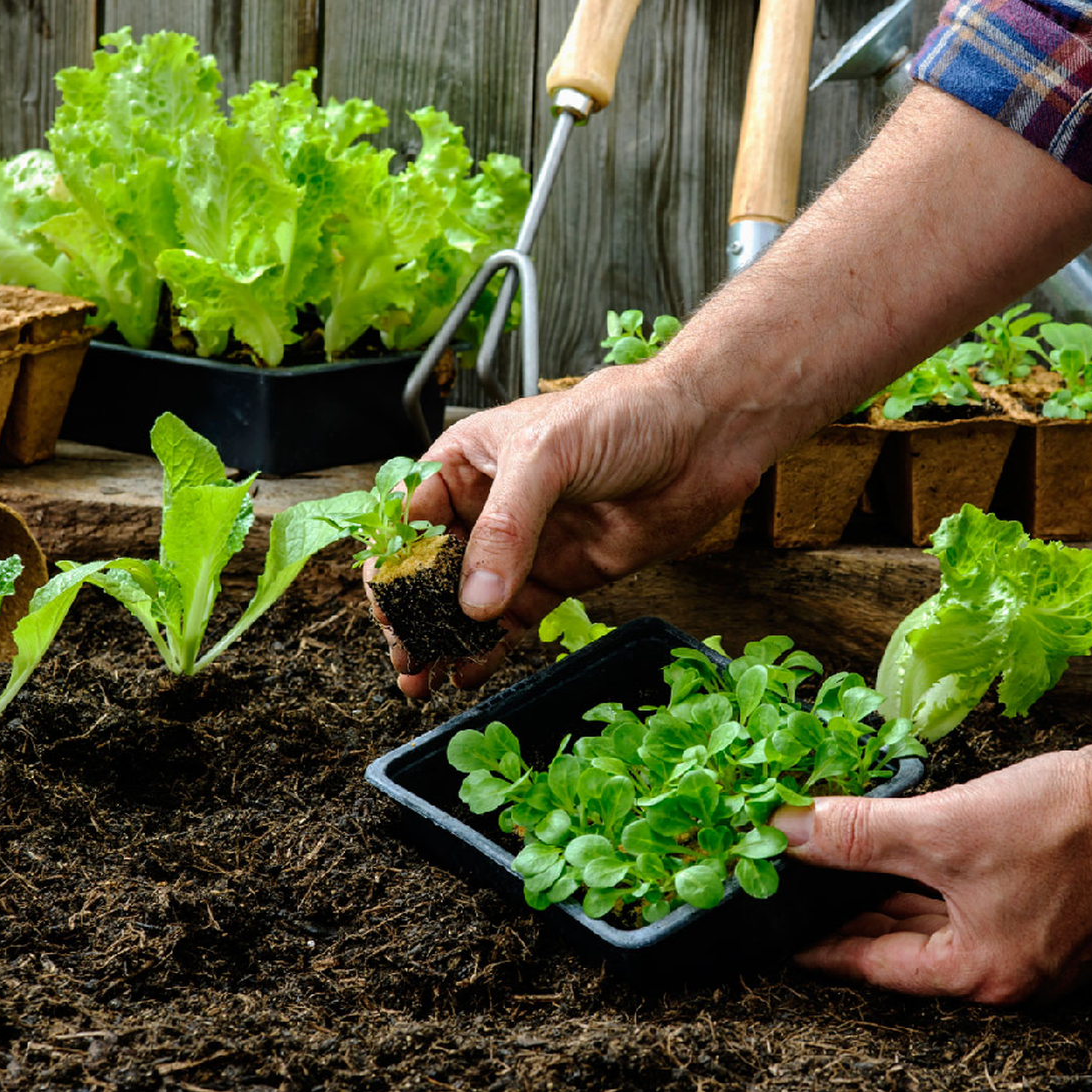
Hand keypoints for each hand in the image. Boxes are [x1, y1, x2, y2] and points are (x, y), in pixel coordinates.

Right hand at [386, 364, 765, 696]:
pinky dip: (488, 648)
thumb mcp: (549, 454)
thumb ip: (507, 526)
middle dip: (411, 613)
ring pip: (468, 602)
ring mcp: (525, 546)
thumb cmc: (625, 414)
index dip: (392, 563)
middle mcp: (489, 506)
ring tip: (421, 676)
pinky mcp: (561, 576)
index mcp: (467, 461)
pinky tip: (468, 672)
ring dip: (443, 639)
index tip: (387, 606)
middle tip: (403, 654)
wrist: (705, 436)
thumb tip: (474, 598)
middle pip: (432, 569)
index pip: (409, 517)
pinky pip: (513, 620)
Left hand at [772, 741, 1091, 1002]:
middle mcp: (1012, 975)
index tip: (779, 934)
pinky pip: (972, 907)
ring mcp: (1038, 948)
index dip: (822, 946)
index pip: (877, 966)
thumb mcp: (943, 829)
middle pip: (908, 950)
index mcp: (984, 975)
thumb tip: (786, 833)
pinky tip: (903, 856)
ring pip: (940, 926)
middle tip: (798, 896)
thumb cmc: (1065, 820)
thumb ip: (858, 835)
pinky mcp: (1055, 914)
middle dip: (852, 919)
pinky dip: (932, 886)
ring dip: (890, 898)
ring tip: (837, 875)